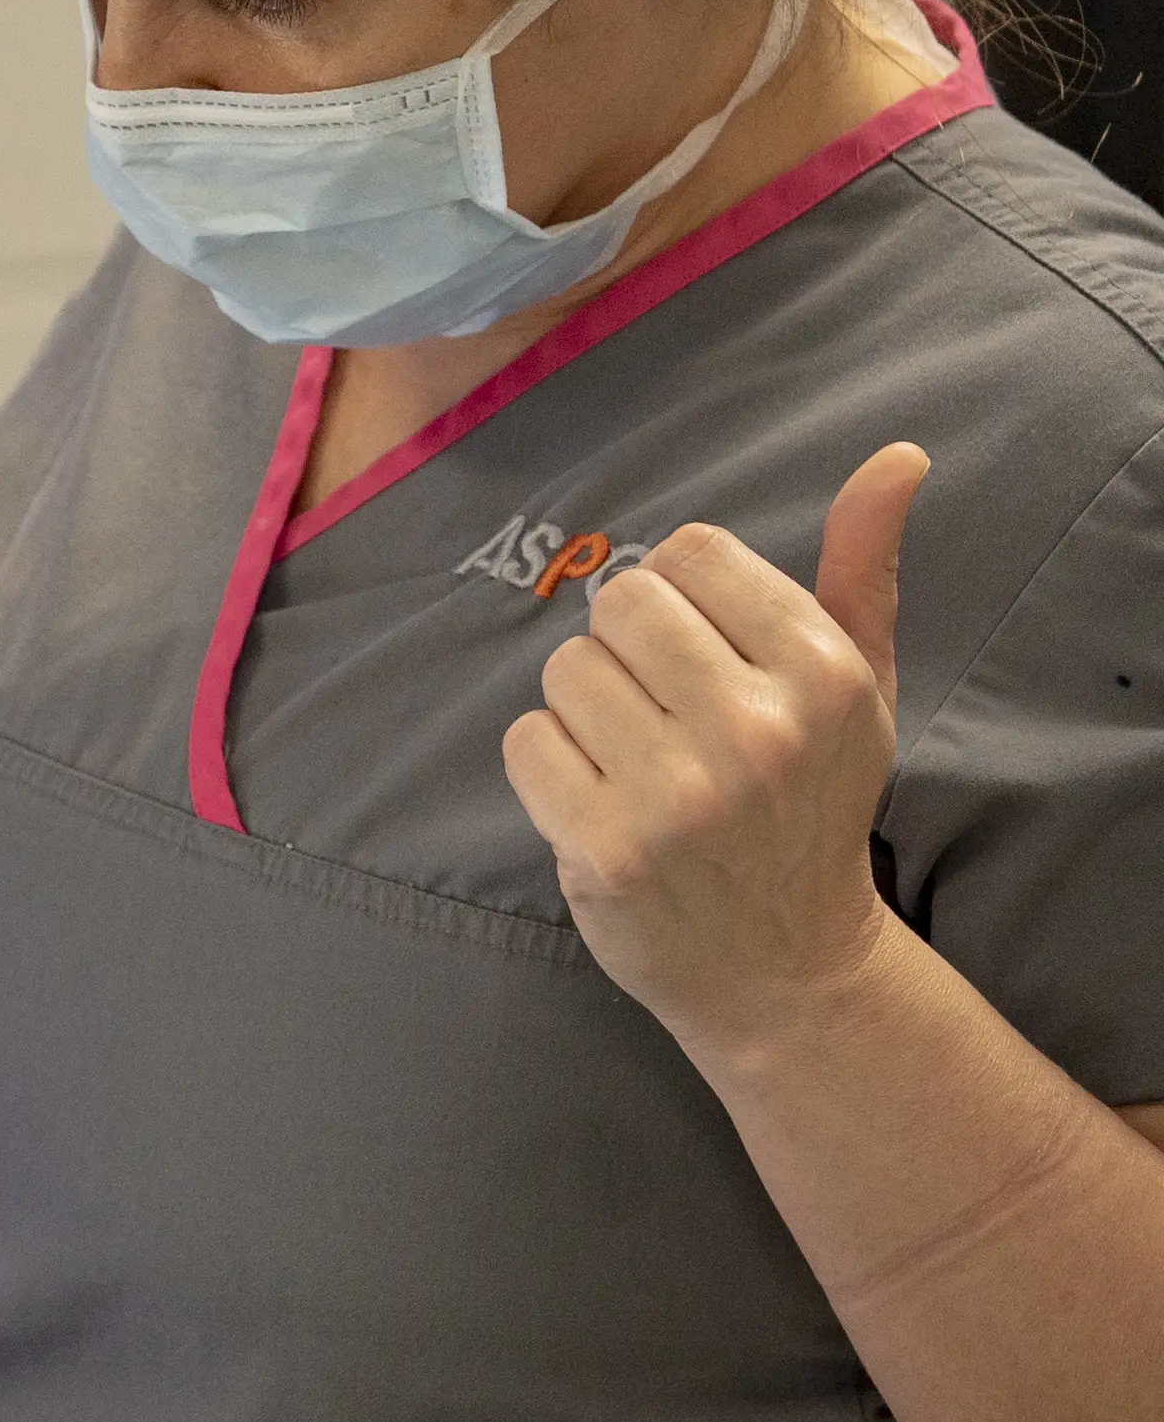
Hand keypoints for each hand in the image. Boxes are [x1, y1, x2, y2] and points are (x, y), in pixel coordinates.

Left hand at [501, 444, 926, 1053]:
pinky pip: (525, 741)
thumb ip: (863, 568)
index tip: (705, 655)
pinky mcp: (606, 847)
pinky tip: (600, 804)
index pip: (689, 550)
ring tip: (636, 762)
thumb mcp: (859, 687)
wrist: (784, 965)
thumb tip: (897, 456)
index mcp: (824, 673)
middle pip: (619, 599)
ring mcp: (679, 793)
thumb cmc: (809, 804)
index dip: (681, 596)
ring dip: (584, 710)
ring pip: (564, 668)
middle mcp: (758, 729)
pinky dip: (547, 767)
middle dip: (627, 649)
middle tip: (663, 715)